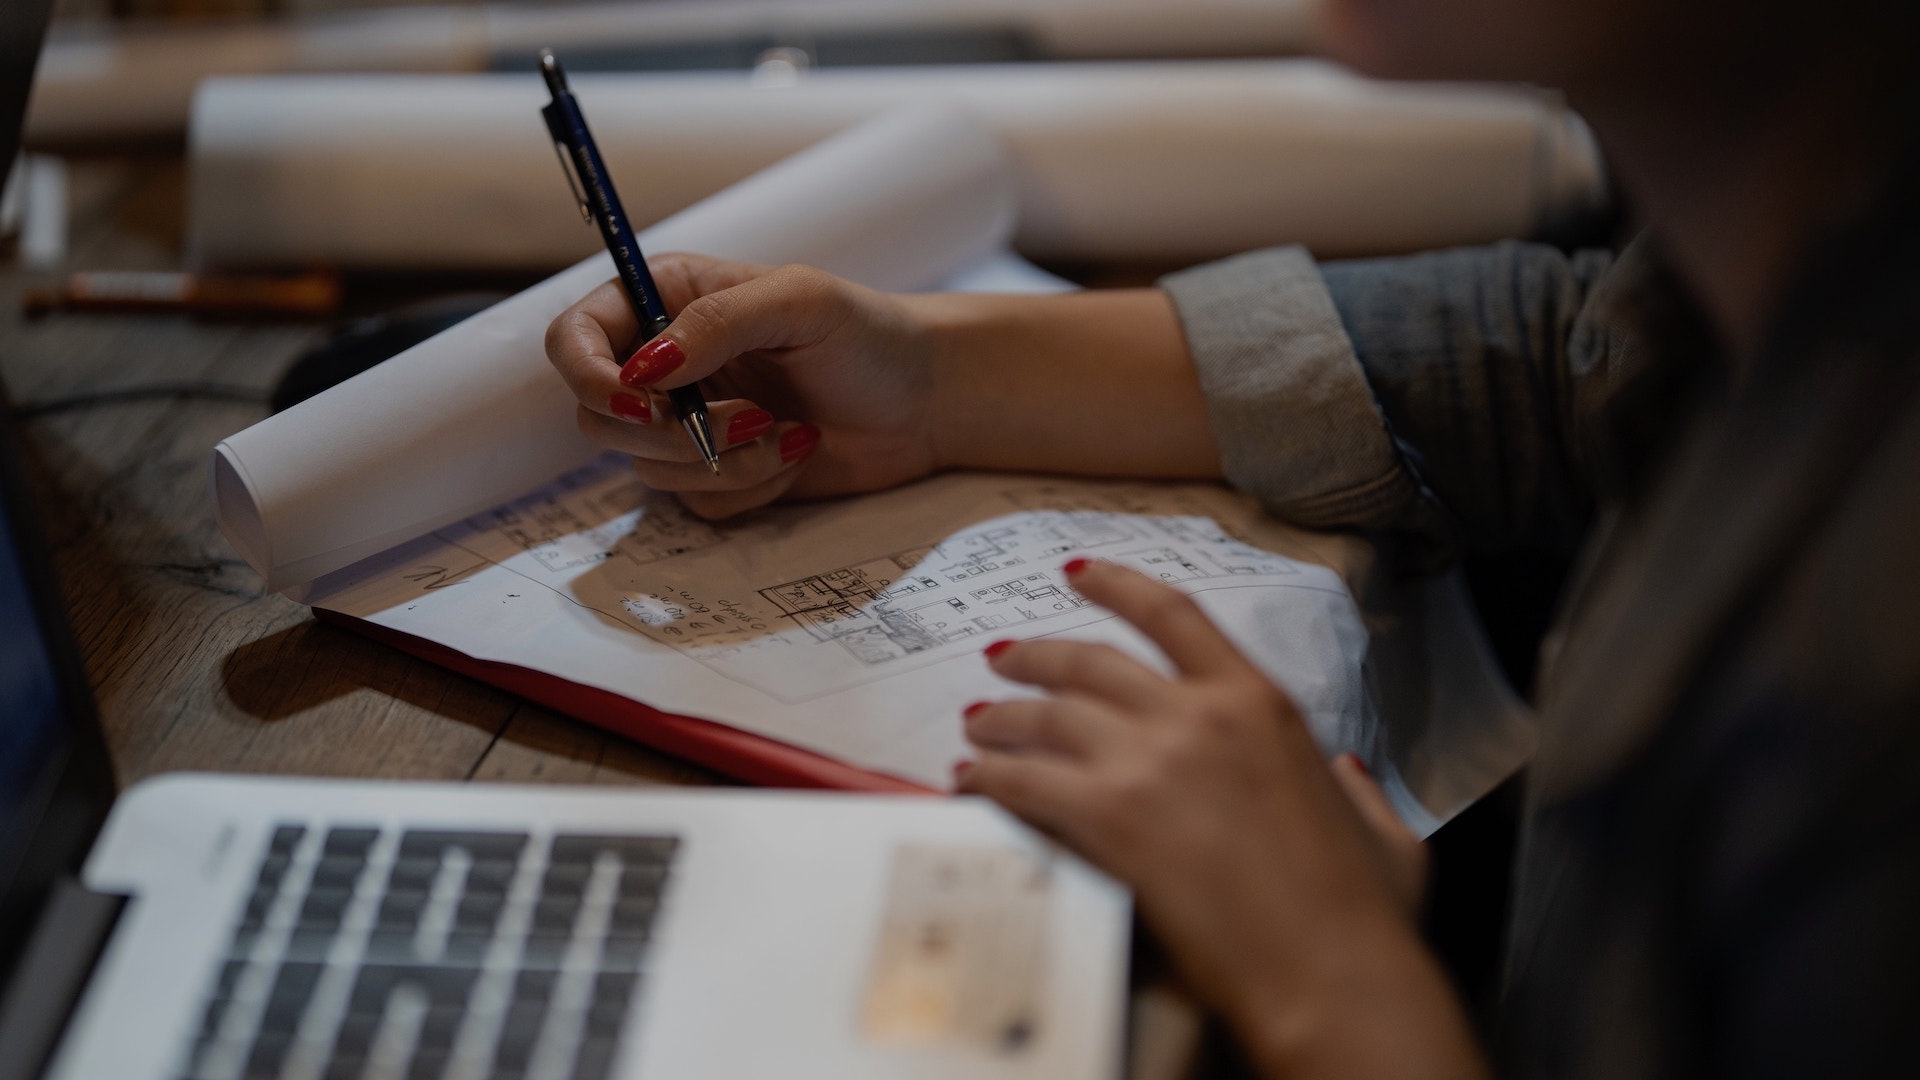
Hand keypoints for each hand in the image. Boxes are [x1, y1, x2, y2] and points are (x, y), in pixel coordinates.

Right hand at [545, 254, 939, 518]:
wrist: (924, 402)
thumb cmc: (869, 335)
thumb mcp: (800, 301)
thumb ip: (716, 322)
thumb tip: (644, 368)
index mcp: (666, 300)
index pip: (575, 339)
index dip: (590, 376)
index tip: (641, 403)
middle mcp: (665, 362)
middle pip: (599, 416)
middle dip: (670, 433)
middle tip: (749, 420)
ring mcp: (689, 422)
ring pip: (649, 468)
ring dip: (724, 461)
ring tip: (789, 430)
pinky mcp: (717, 473)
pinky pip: (696, 501)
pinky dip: (749, 486)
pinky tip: (797, 452)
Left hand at [959, 558, 1482, 1079]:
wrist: (1333, 972)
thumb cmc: (1362, 913)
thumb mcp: (1381, 829)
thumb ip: (1356, 789)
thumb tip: (1346, 773)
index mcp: (1260, 703)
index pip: (1174, 616)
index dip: (1117, 586)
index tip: (1079, 573)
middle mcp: (1197, 715)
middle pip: (1090, 661)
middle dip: (1035, 657)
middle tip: (1002, 661)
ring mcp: (1149, 762)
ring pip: (1047, 715)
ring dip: (1001, 719)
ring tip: (977, 727)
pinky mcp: (1109, 818)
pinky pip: (1024, 781)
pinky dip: (988, 778)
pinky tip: (969, 783)